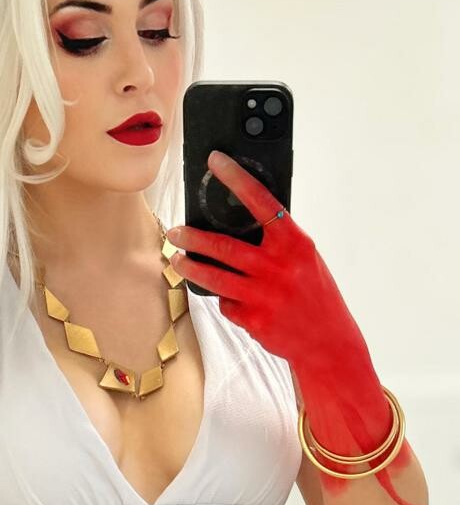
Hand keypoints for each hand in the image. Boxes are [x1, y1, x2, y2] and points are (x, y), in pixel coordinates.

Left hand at [167, 150, 352, 369]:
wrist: (329, 342)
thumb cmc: (316, 295)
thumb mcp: (305, 260)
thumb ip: (278, 243)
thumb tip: (241, 224)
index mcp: (295, 244)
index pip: (261, 202)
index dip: (237, 179)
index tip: (216, 162)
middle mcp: (278, 267)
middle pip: (223, 246)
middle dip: (193, 238)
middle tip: (175, 231)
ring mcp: (264, 295)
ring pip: (214, 278)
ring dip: (191, 268)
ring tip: (178, 260)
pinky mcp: (254, 320)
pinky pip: (226, 304)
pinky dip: (225, 300)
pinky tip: (233, 300)